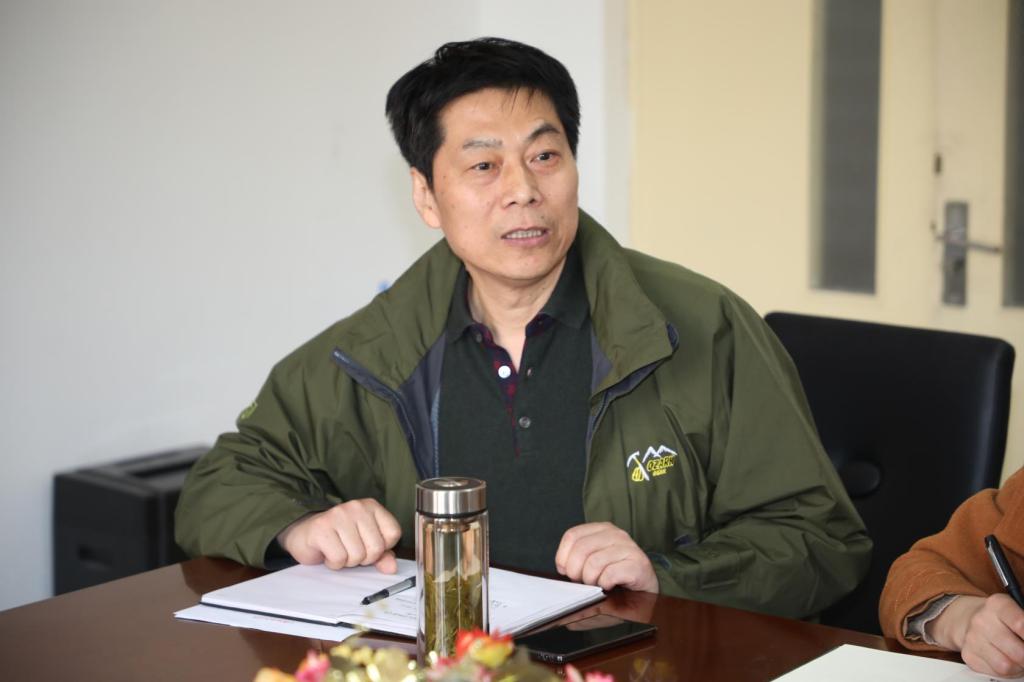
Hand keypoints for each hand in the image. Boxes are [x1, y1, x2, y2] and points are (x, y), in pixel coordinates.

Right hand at [276, 498, 400, 573]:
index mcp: (372, 506)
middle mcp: (356, 507)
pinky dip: (334, 563)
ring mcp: (338, 515)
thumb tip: (392, 568)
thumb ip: (382, 555)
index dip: (382, 548)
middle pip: (376, 548)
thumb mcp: (365, 544)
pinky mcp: (321, 528)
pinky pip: (338, 558)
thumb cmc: (339, 539)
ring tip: (338, 550)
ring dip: (347, 561)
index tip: (367, 545)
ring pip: (357, 555)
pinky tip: (328, 553)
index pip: (393, 533)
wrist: (305, 534)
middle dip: (363, 558)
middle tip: (350, 551)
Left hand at [554, 522, 658, 592]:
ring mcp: (629, 548)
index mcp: (602, 530)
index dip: (563, 556)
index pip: (572, 535)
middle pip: (581, 549)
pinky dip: (604, 585)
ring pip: (594, 563)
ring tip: (597, 585)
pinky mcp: (638, 564)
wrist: (646, 590)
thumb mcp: (593, 567)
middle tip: (582, 582)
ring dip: (591, 580)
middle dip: (576, 572)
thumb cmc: (616, 579)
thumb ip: (576, 565)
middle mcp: (616, 534)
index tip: (566, 571)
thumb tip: (561, 572)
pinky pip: (610, 574)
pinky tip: (609, 586)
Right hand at [929, 594, 1023, 677]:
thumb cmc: (1002, 619)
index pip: (1021, 624)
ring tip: (1017, 656)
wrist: (972, 621)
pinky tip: (1005, 658)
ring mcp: (972, 638)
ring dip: (1018, 665)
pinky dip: (1006, 670)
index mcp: (997, 604)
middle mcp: (981, 620)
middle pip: (1018, 651)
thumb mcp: (1017, 611)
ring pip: (1006, 665)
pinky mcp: (968, 655)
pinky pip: (996, 672)